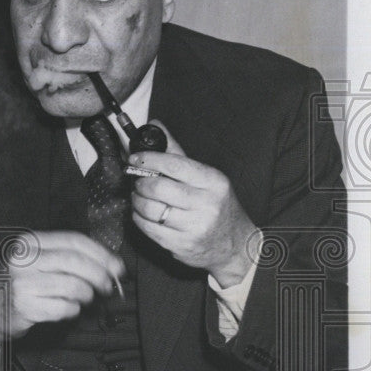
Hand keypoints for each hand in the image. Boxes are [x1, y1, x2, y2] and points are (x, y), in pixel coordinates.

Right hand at [0, 231, 123, 350]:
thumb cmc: (22, 284)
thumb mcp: (40, 262)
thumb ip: (71, 259)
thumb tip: (112, 265)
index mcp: (29, 242)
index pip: (74, 241)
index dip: (101, 253)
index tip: (117, 267)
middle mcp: (23, 259)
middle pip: (75, 262)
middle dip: (100, 275)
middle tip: (108, 287)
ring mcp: (22, 282)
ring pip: (73, 285)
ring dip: (86, 295)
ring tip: (84, 299)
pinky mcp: (24, 305)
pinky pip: (64, 307)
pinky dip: (73, 310)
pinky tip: (67, 309)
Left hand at [129, 120, 257, 287]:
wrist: (235, 246)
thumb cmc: (217, 205)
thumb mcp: (206, 177)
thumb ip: (178, 153)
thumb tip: (155, 124)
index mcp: (213, 182)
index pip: (175, 165)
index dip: (148, 160)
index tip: (134, 158)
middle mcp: (206, 204)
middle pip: (157, 188)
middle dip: (140, 182)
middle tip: (137, 180)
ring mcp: (194, 227)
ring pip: (149, 209)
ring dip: (137, 200)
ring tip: (140, 196)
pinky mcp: (181, 245)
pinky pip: (148, 228)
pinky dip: (138, 218)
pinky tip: (143, 213)